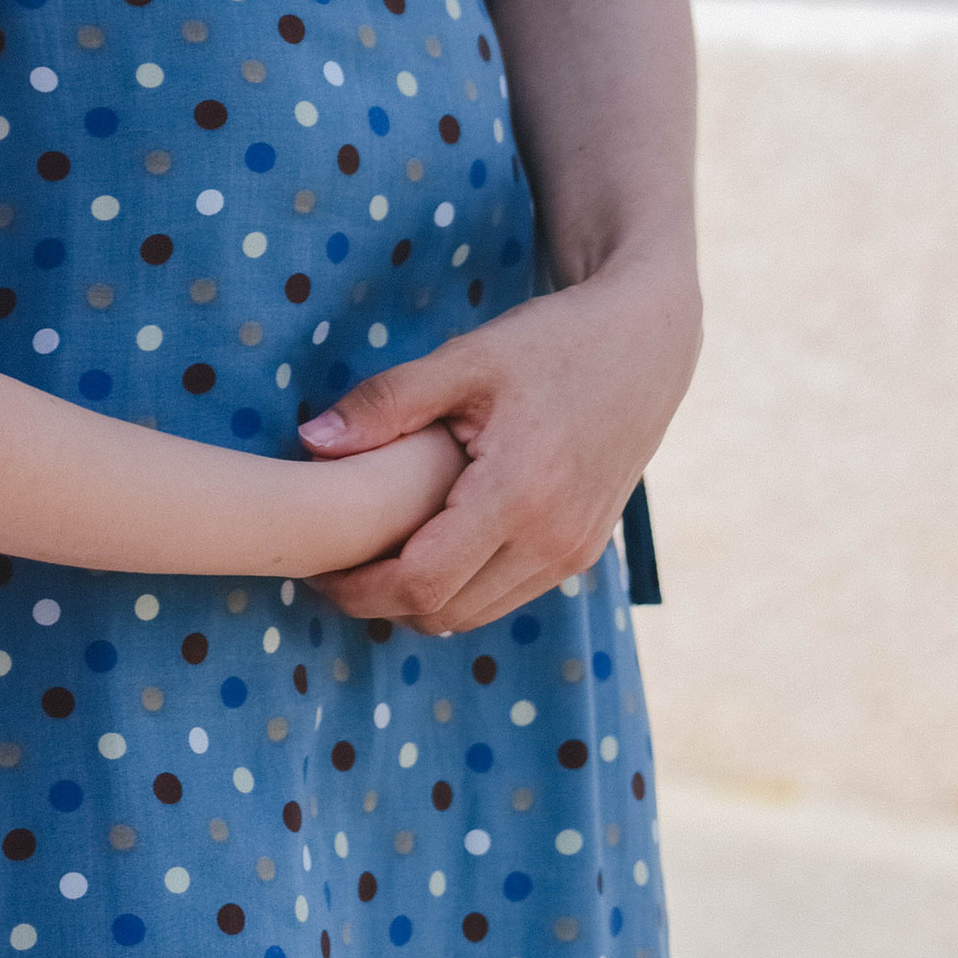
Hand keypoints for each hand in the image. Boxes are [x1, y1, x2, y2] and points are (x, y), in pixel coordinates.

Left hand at [294, 256, 700, 633]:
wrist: (646, 344)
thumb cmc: (552, 343)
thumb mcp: (465, 359)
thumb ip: (387, 403)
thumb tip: (311, 441)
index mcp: (519, 495)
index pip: (423, 582)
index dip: (360, 587)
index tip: (317, 566)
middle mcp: (553, 541)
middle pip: (445, 612)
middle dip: (380, 602)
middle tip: (333, 566)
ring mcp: (574, 553)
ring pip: (476, 614)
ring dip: (420, 600)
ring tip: (371, 557)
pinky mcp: (583, 552)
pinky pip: (507, 595)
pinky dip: (461, 588)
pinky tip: (427, 545)